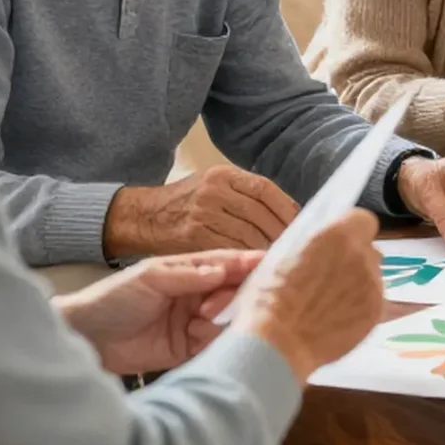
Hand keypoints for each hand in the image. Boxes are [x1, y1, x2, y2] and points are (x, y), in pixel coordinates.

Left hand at [59, 250, 261, 374]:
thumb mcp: (149, 278)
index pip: (228, 265)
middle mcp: (198, 295)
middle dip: (234, 296)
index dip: (250, 264)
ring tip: (198, 322)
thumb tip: (222, 270)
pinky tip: (200, 338)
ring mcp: (195, 323)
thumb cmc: (112, 298)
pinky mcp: (189, 350)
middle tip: (213, 305)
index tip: (272, 265)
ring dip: (222, 320)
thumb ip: (187, 274)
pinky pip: (216, 345)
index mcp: (190, 271)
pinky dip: (215, 342)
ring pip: (229, 320)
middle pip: (236, 293)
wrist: (86, 337)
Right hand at [104, 166, 300, 257]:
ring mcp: (203, 214)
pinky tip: (256, 269)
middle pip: (261, 215)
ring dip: (267, 251)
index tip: (300, 227)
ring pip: (249, 235)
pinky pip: (230, 251)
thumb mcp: (214, 186)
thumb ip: (247, 195)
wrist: (144, 217)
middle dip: (281, 235)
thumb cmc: (187, 204)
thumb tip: (292, 213)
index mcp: (223, 174)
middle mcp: (214, 191)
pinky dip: (246, 261)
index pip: (266, 190)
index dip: (287, 210)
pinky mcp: (193, 237)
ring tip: (280, 262)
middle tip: (295, 252)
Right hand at [229, 209, 382, 380]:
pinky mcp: (375, 314)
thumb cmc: (271, 296)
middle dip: (352, 257)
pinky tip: (334, 317)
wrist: (279, 342)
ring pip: (371, 276)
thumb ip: (315, 245)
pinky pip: (371, 301)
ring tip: (328, 301)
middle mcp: (363, 258)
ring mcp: (373, 288)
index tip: (337, 241)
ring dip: (355, 282)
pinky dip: (358, 305)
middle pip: (368, 249)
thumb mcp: (284, 255)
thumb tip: (326, 244)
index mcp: (339, 237)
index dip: (350, 229)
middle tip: (329, 274)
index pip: (363, 219)